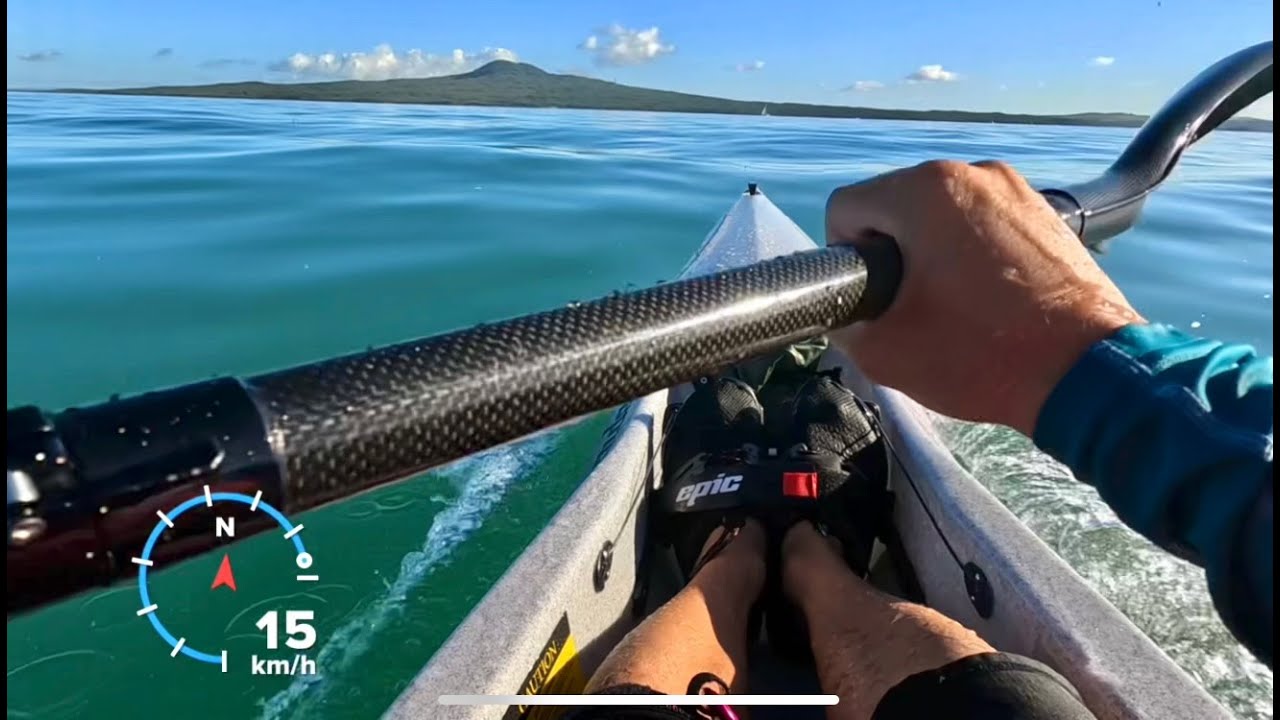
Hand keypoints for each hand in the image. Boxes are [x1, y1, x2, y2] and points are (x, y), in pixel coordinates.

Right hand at [826, 160, 1143, 434]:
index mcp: (924, 190)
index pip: (846, 209)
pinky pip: (984, 223)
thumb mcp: (883, 351)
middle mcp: (970, 172)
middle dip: (890, 253)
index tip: (867, 298)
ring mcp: (1015, 188)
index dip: (843, 257)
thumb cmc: (980, 355)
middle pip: (895, 206)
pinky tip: (988, 299)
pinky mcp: (1045, 211)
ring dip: (931, 253)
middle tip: (908, 309)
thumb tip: (843, 310)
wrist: (1085, 372)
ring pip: (940, 215)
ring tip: (952, 308)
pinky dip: (972, 253)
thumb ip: (840, 320)